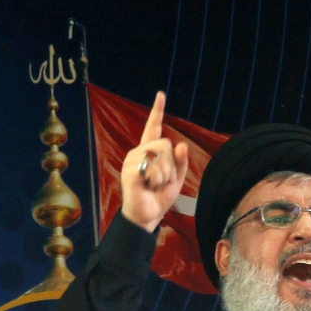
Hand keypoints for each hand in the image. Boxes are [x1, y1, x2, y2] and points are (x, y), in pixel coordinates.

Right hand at [120, 92, 188, 232]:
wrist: (148, 215)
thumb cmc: (159, 197)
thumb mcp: (177, 178)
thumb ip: (181, 162)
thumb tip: (181, 145)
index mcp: (149, 151)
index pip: (154, 127)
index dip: (157, 111)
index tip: (161, 95)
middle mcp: (139, 152)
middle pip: (165, 144)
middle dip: (171, 165)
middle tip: (162, 180)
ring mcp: (132, 160)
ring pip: (161, 156)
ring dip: (165, 175)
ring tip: (154, 185)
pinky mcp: (130, 171)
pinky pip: (153, 168)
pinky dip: (157, 181)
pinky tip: (148, 187)